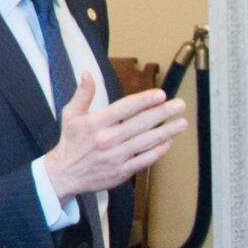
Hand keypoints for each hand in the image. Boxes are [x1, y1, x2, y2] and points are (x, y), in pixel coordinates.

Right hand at [43, 76, 187, 196]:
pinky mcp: (122, 171)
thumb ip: (82, 94)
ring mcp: (117, 156)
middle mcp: (108, 139)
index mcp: (97, 123)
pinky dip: (158, 150)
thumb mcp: (70, 114)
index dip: (145, 100)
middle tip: (180, 105)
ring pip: (147, 142)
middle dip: (163, 113)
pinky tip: (168, 141)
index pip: (125, 108)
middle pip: (141, 124)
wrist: (65, 174)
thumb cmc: (70, 141)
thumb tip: (87, 73)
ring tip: (182, 123)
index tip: (161, 94)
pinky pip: (145, 160)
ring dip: (167, 131)